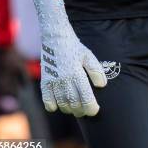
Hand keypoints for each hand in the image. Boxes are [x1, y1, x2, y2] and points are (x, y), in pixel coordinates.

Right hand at [31, 0, 106, 117]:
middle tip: (86, 111)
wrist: (55, 36)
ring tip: (75, 109)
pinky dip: (52, 106)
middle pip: (73, 103)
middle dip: (81, 110)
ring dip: (69, 109)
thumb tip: (102, 85)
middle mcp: (64, 79)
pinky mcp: (44, 81)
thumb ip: (96, 70)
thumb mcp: (88, 55)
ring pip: (62, 103)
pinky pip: (47, 100)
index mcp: (76, 73)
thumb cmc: (74, 47)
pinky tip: (58, 106)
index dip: (91, 107)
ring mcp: (53, 81)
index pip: (85, 97)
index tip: (95, 110)